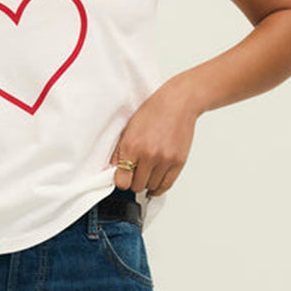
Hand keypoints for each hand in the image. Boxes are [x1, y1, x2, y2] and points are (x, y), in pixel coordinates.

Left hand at [111, 78, 197, 197]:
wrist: (179, 103)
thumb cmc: (154, 112)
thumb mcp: (129, 129)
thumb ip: (119, 152)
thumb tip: (111, 170)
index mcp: (132, 146)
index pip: (121, 181)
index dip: (121, 181)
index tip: (123, 178)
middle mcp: (149, 155)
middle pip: (136, 186)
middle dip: (134, 181)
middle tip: (136, 172)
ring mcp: (165, 161)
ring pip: (151, 187)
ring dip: (147, 182)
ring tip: (147, 172)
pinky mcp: (178, 163)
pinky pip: (166, 186)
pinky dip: (159, 188)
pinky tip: (155, 183)